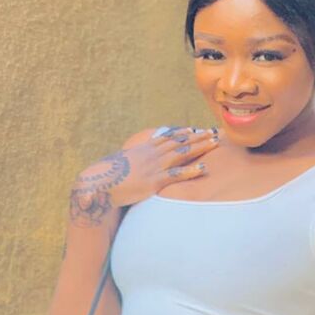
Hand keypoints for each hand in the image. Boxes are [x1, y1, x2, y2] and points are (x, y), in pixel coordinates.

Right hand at [70, 125, 220, 223]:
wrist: (100, 184)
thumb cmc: (108, 178)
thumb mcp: (121, 165)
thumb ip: (131, 162)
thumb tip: (132, 162)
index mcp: (144, 150)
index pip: (167, 138)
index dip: (182, 134)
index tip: (195, 129)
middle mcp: (152, 155)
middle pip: (180, 142)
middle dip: (198, 137)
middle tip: (214, 132)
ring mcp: (154, 167)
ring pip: (182, 153)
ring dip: (200, 147)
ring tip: (214, 142)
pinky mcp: (155, 181)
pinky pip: (177, 175)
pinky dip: (191, 171)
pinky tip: (204, 168)